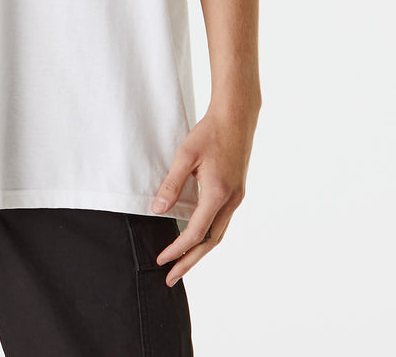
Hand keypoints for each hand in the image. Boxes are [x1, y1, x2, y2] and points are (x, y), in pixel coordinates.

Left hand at [150, 103, 256, 286]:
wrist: (236, 116)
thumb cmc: (209, 132)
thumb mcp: (185, 156)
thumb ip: (171, 185)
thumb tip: (157, 210)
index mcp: (218, 194)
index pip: (195, 233)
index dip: (177, 249)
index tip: (161, 260)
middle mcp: (231, 201)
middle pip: (210, 243)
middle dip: (189, 262)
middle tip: (171, 279)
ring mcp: (237, 197)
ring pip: (218, 235)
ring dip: (200, 252)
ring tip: (182, 264)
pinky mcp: (237, 192)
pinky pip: (222, 223)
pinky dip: (208, 236)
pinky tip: (197, 238)